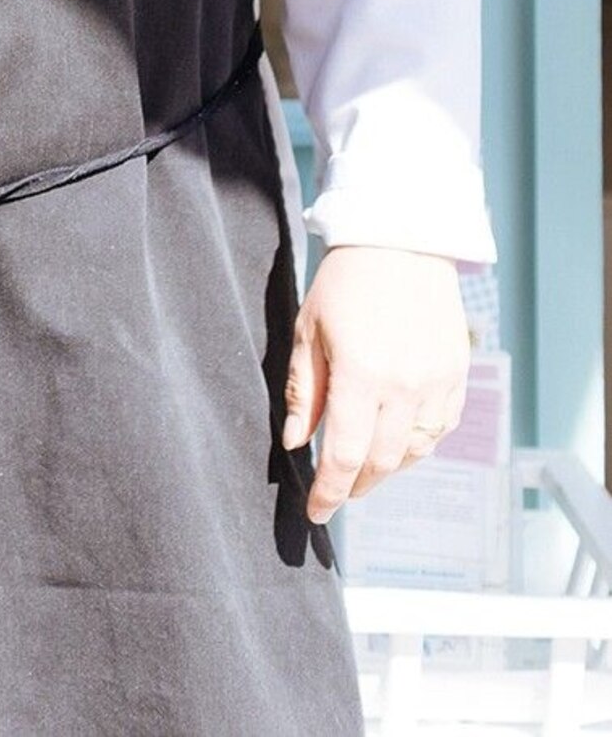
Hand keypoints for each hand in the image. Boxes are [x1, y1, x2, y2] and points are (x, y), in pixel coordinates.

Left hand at [283, 245, 469, 523]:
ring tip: (364, 470)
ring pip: (414, 452)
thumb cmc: (345, 280)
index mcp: (361, 374)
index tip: (316, 513)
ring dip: (387, 470)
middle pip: (381, 464)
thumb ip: (302, 390)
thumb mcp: (309, 330)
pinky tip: (398, 443)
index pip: (344, 456)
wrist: (400, 240)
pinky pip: (440, 429)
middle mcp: (405, 387)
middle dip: (356, 486)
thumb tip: (296, 443)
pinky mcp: (457, 376)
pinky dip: (418, 445)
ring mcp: (437, 383)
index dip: (329, 492)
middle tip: (337, 493)